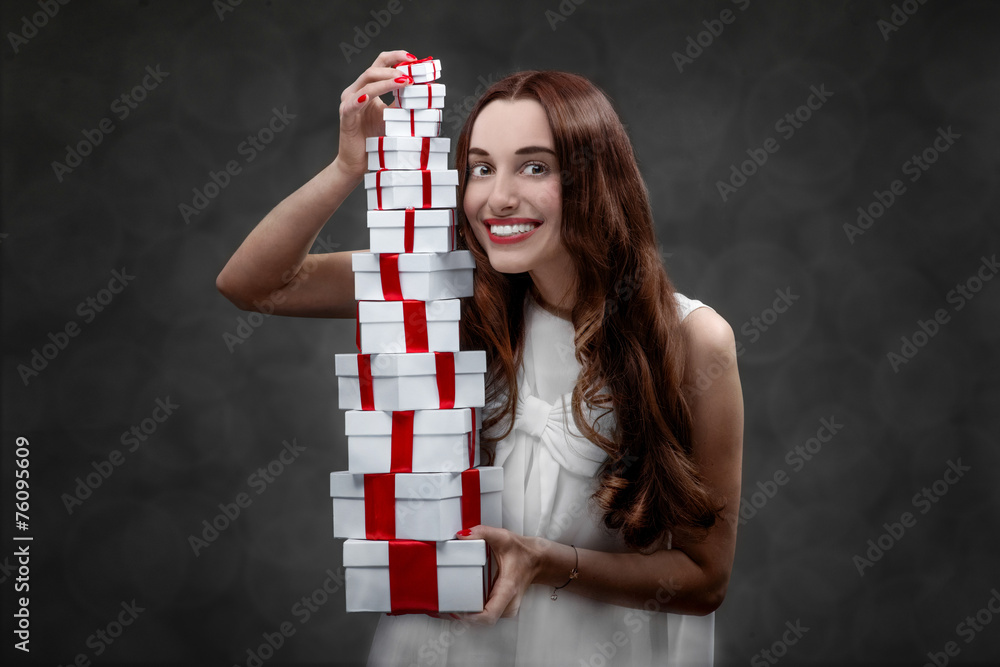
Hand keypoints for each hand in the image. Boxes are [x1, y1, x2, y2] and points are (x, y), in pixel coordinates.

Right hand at [335, 50, 416, 178]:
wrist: (357, 162)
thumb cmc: (374, 141)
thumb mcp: (393, 118)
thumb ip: (403, 104)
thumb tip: (424, 94)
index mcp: (368, 88)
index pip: (380, 64)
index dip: (396, 57)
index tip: (413, 59)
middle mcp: (356, 91)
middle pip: (373, 69)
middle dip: (394, 68)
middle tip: (412, 74)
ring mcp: (349, 102)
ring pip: (367, 83)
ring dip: (386, 80)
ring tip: (403, 82)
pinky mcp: (346, 116)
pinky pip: (354, 104)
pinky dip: (363, 98)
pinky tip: (370, 97)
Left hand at [455, 525, 543, 625]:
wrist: (538, 561)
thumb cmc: (524, 553)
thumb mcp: (503, 537)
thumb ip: (482, 532)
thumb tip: (462, 536)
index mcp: (508, 588)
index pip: (489, 614)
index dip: (471, 617)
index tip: (458, 610)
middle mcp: (508, 602)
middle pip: (483, 620)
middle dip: (464, 616)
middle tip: (446, 607)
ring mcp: (506, 608)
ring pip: (484, 620)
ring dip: (467, 616)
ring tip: (451, 605)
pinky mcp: (503, 608)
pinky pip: (487, 616)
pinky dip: (474, 613)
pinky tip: (463, 604)